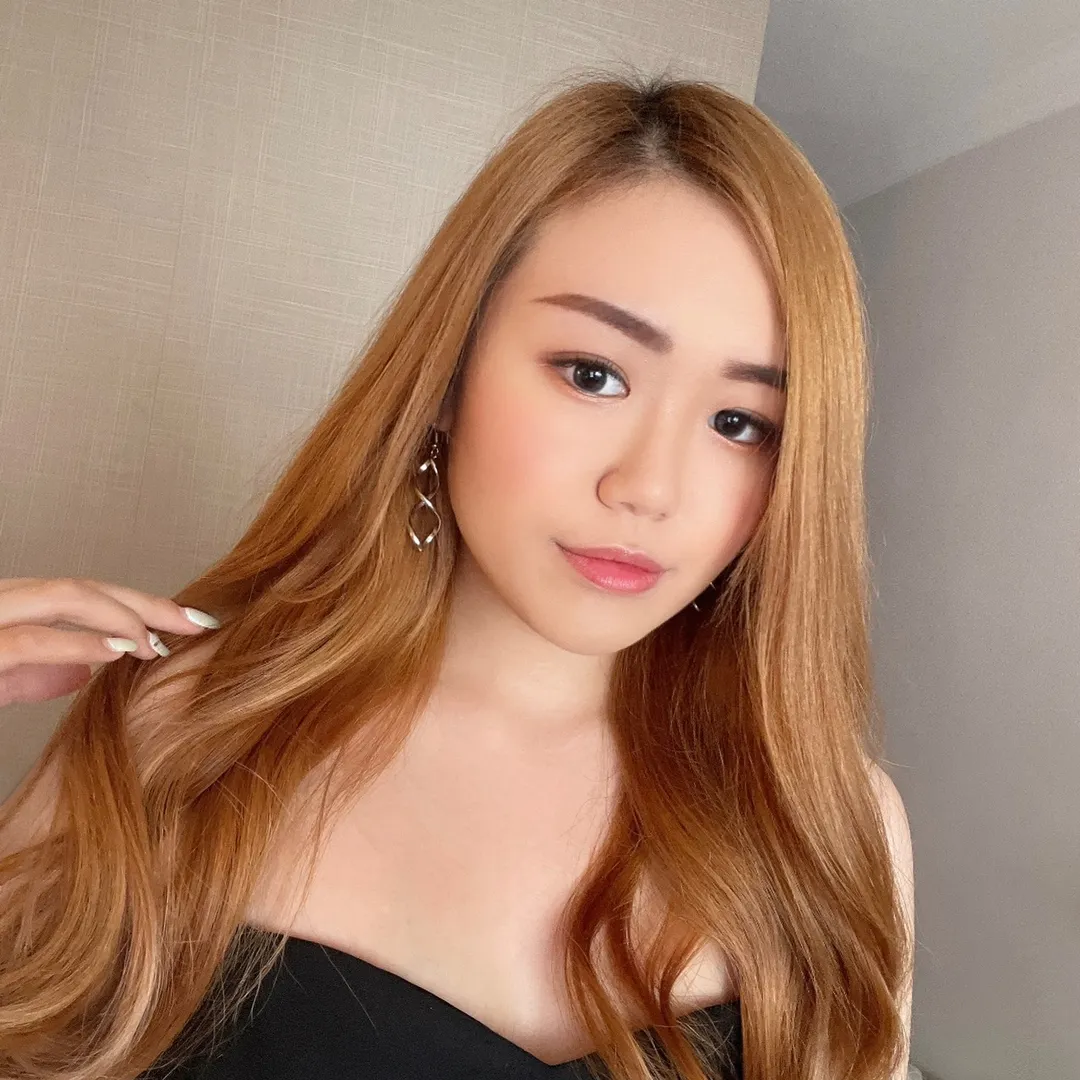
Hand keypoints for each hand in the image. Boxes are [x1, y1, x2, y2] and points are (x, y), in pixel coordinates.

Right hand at [0, 577, 218, 706]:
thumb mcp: (1, 681)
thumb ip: (39, 670)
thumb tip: (84, 671)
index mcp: (12, 607)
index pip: (85, 593)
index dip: (139, 604)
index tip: (186, 620)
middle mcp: (1, 603)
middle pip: (83, 588)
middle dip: (145, 605)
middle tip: (194, 624)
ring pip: (62, 598)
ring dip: (120, 618)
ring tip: (156, 645)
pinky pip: (31, 642)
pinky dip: (79, 644)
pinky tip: (116, 654)